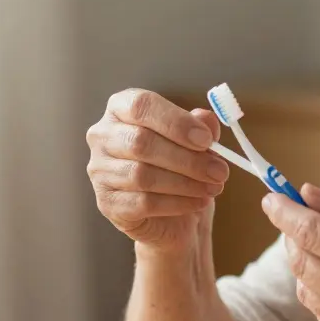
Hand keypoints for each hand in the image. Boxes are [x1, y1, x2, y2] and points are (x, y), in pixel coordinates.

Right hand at [87, 89, 230, 250]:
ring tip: (212, 188)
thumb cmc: (179, 166)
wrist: (172, 214)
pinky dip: (177, 203)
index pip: (141, 105)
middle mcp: (103, 135)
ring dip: (185, 183)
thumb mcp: (196, 142)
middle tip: (219, 171)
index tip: (207, 139)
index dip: (175, 122)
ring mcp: (100, 170)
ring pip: (142, 175)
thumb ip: (201, 126)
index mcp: (122, 108)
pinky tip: (198, 202)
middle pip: (141, 142)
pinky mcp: (107, 202)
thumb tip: (205, 120)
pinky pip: (143, 203)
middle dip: (187, 159)